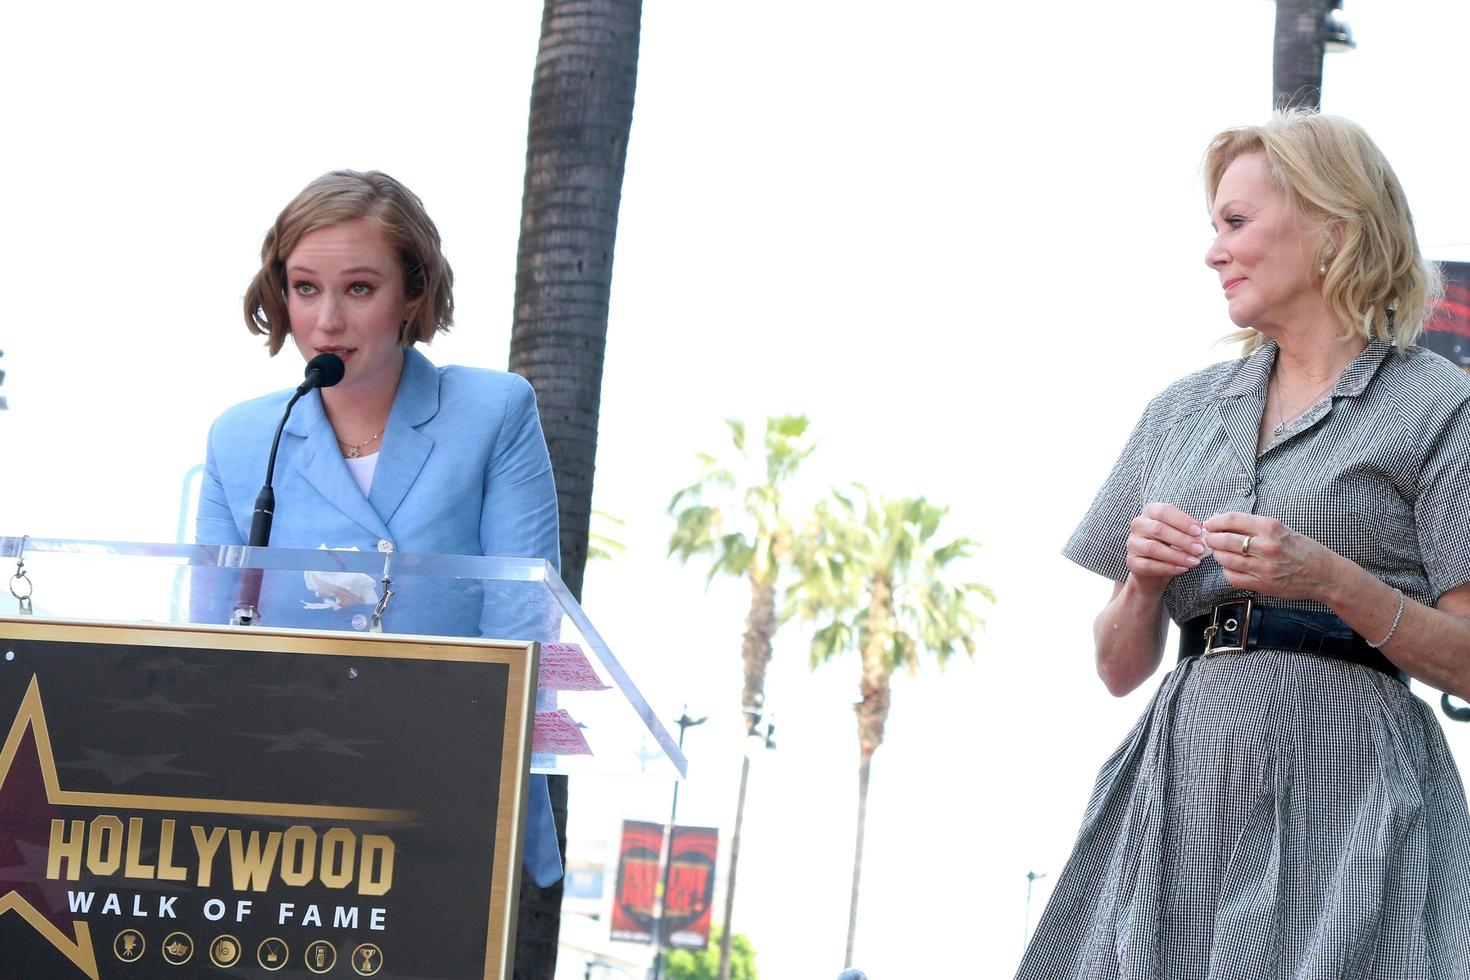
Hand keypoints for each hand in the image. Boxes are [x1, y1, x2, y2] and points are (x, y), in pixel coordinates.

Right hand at [1127, 502, 1205, 591]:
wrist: (1153, 572)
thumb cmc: (1170, 547)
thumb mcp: (1179, 535)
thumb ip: (1189, 532)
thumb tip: (1205, 535)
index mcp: (1150, 512)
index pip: (1164, 511)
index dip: (1182, 520)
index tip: (1199, 531)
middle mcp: (1138, 525)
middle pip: (1159, 529)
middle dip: (1182, 539)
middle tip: (1200, 548)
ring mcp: (1133, 544)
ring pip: (1153, 548)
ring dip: (1177, 555)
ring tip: (1194, 561)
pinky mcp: (1132, 562)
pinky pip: (1149, 565)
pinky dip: (1168, 568)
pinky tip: (1182, 569)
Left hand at [1203, 512, 1340, 601]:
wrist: (1322, 574)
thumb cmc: (1301, 549)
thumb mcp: (1281, 529)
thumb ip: (1254, 526)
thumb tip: (1224, 522)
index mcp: (1270, 527)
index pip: (1232, 520)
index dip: (1215, 521)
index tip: (1208, 524)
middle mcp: (1266, 546)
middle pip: (1224, 540)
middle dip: (1212, 539)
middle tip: (1209, 539)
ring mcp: (1263, 567)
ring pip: (1225, 559)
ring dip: (1217, 555)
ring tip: (1219, 552)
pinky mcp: (1262, 584)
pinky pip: (1232, 578)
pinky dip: (1227, 571)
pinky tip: (1230, 567)